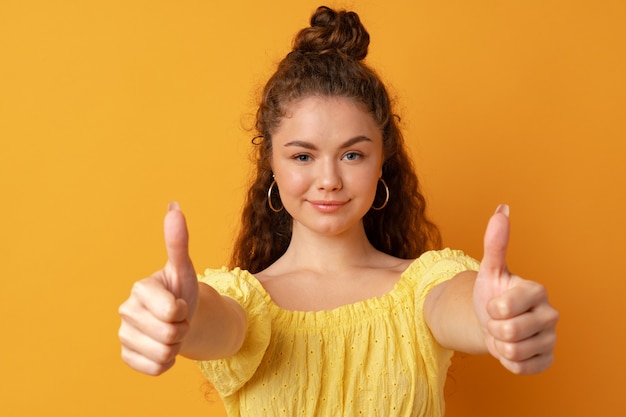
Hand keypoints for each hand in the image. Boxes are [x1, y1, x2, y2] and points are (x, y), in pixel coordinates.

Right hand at [118, 202, 198, 374]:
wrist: (181, 318)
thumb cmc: (182, 291)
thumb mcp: (184, 269)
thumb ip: (178, 241)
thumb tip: (174, 206)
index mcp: (139, 289)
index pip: (172, 312)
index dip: (184, 311)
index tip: (180, 303)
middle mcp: (125, 310)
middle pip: (168, 335)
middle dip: (181, 330)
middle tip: (178, 319)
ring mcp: (123, 335)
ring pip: (163, 354)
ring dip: (176, 347)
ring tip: (171, 331)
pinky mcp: (126, 356)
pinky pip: (155, 368)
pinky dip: (167, 363)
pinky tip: (163, 347)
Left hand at [473, 204, 558, 373]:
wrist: (492, 321)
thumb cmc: (492, 293)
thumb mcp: (490, 270)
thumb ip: (495, 242)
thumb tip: (501, 210)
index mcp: (537, 291)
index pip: (504, 308)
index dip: (491, 310)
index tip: (495, 304)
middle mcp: (551, 314)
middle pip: (509, 332)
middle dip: (494, 328)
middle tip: (498, 320)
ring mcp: (551, 338)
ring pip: (513, 351)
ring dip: (499, 345)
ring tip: (503, 333)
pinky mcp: (547, 360)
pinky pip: (520, 368)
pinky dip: (508, 362)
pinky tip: (512, 349)